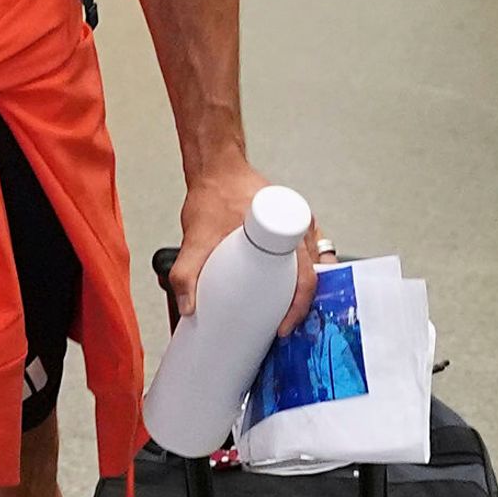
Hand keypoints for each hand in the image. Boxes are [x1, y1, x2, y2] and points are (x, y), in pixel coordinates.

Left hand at [173, 163, 316, 336]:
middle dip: (301, 306)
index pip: (305, 276)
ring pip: (310, 268)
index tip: (285, 326)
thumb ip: (186, 273)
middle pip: (312, 276)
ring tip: (282, 316)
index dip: (299, 305)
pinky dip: (298, 278)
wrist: (217, 168)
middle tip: (282, 328)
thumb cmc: (214, 194)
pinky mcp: (291, 229)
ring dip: (300, 293)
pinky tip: (284, 295)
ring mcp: (299, 227)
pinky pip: (304, 258)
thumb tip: (189, 308)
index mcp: (288, 227)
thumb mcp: (196, 237)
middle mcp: (300, 227)